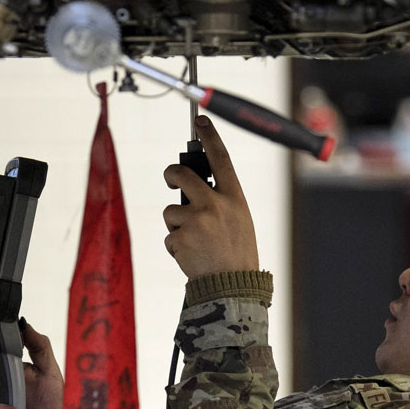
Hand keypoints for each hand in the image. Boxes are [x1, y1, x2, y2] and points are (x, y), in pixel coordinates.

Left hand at [162, 116, 258, 278]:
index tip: (200, 120)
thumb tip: (193, 189)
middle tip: (171, 177)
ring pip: (171, 212)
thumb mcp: (239, 221)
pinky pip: (170, 236)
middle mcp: (215, 204)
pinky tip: (192, 257)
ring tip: (195, 244)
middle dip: (171, 174)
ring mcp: (196, 220)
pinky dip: (176, 247)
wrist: (233, 288)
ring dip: (176, 226)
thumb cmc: (237, 254)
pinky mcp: (180, 237)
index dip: (210, 137)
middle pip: (181, 174)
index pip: (221, 159)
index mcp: (234, 198)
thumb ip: (221, 202)